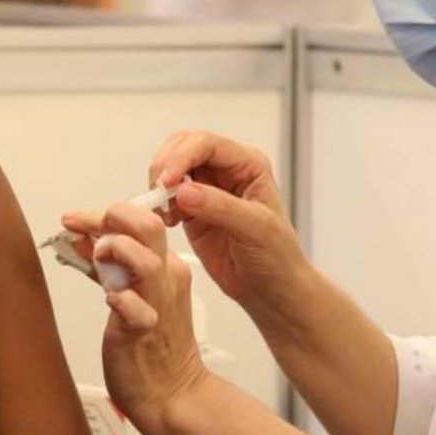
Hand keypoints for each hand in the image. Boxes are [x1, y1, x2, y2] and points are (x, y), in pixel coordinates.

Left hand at [82, 203, 209, 434]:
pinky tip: (109, 300)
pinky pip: (137, 310)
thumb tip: (82, 237)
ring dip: (116, 251)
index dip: (103, 214)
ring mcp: (159, 304)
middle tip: (86, 228)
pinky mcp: (145, 332)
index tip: (74, 219)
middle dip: (113, 216)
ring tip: (96, 259)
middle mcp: (166, 279)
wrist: (171, 393)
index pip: (140, 221)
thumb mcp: (129, 292)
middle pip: (150, 226)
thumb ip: (107, 264)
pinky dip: (121, 300)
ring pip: (147, 262)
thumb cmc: (150, 345)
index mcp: (165, 266)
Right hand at [151, 132, 309, 310]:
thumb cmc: (278, 257)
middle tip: (158, 192)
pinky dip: (159, 205)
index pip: (207, 143)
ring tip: (164, 211)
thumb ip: (221, 207)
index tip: (166, 181)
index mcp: (248, 164)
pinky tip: (168, 221)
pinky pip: (167, 196)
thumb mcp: (256, 230)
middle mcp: (226, 170)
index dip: (182, 156)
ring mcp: (207, 189)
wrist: (272, 290)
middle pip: (183, 146)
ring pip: (171, 168)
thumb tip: (183, 191)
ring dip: (160, 185)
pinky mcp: (192, 210)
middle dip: (166, 165)